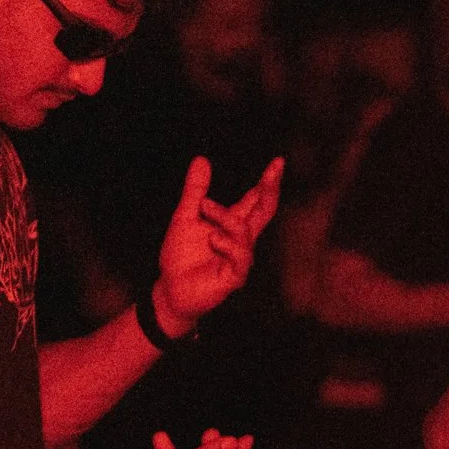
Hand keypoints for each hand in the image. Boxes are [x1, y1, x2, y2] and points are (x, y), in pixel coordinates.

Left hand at [154, 157, 284, 332]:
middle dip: (270, 190)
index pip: (256, 200)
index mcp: (232, 223)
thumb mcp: (185, 216)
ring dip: (226, 216)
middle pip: (265, 212)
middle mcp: (241, 240)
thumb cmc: (181, 256)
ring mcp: (240, 258)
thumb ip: (195, 191)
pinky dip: (227, 244)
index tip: (278, 162)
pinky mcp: (234, 277)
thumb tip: (202, 159)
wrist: (170, 289)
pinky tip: (213, 238)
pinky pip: (240, 257)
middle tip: (275, 170)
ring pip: (245, 232)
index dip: (267, 182)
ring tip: (205, 206)